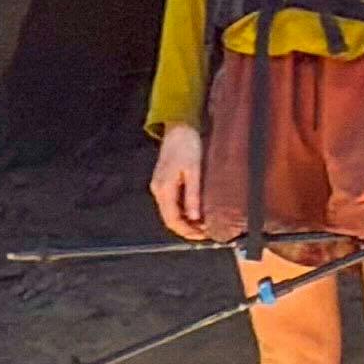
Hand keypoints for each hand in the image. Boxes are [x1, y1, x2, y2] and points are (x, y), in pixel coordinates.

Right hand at [151, 124, 222, 248]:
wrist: (179, 127)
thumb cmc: (187, 145)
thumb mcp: (194, 171)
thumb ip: (193, 195)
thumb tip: (194, 218)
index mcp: (164, 189)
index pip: (172, 220)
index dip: (187, 231)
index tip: (203, 236)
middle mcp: (158, 190)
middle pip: (170, 218)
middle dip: (187, 229)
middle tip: (205, 233)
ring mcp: (159, 186)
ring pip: (170, 212)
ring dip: (185, 221)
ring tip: (203, 225)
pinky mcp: (163, 181)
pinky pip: (171, 203)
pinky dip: (183, 211)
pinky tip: (195, 211)